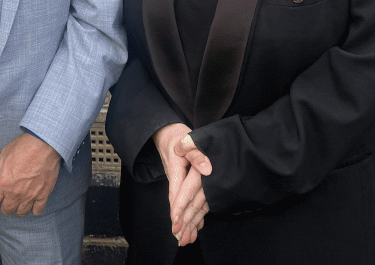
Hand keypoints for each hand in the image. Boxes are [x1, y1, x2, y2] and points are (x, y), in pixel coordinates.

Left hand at [0, 133, 61, 215]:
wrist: (44, 144)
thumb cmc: (24, 146)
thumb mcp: (4, 154)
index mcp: (3, 183)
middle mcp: (15, 193)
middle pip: (6, 210)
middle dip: (4, 206)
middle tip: (5, 199)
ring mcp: (30, 195)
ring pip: (21, 212)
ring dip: (18, 208)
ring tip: (18, 201)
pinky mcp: (43, 195)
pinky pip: (37, 210)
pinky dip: (34, 209)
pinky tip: (32, 203)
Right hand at [153, 124, 211, 244]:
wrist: (167, 134)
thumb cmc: (178, 136)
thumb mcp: (187, 140)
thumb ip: (196, 153)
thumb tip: (206, 168)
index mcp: (175, 169)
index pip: (176, 191)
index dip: (177, 207)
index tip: (176, 222)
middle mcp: (176, 178)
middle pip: (178, 203)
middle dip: (180, 222)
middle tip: (182, 240)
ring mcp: (179, 182)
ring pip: (183, 204)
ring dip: (186, 222)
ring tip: (187, 239)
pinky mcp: (183, 183)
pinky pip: (187, 201)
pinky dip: (192, 214)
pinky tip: (196, 225)